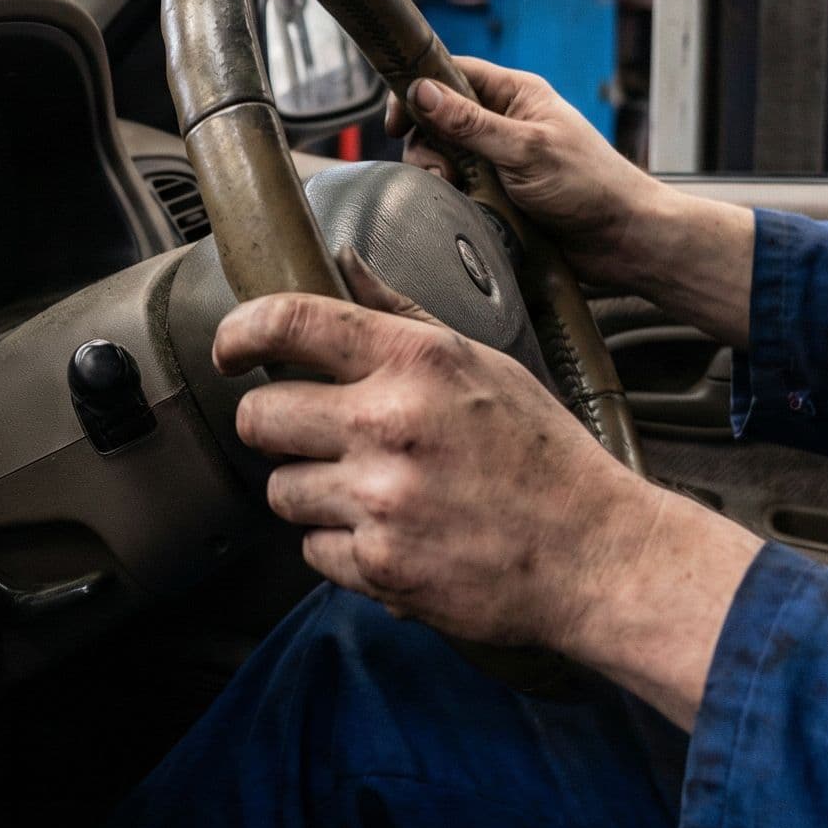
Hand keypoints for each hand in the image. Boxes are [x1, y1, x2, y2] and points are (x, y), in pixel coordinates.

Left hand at [217, 250, 746, 666]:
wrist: (595, 554)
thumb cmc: (543, 455)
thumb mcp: (482, 363)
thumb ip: (400, 314)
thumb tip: (342, 262)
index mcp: (417, 361)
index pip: (290, 322)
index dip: (240, 334)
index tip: (231, 351)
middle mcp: (390, 424)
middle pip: (261, 417)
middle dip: (279, 428)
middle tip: (318, 437)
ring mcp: (381, 499)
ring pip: (281, 490)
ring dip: (313, 494)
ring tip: (374, 493)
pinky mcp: (380, 566)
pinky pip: (313, 551)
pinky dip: (342, 549)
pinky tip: (394, 535)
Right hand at [388, 56, 755, 345]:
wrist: (623, 239)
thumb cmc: (590, 186)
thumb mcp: (525, 150)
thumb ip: (470, 123)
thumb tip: (421, 91)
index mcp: (516, 95)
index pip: (451, 72)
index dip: (418, 89)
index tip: (397, 121)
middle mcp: (505, 121)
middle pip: (439, 117)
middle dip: (428, 144)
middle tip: (441, 173)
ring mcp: (501, 157)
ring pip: (445, 155)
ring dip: (440, 175)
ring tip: (458, 194)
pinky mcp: (499, 191)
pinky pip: (460, 188)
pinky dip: (455, 197)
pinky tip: (468, 210)